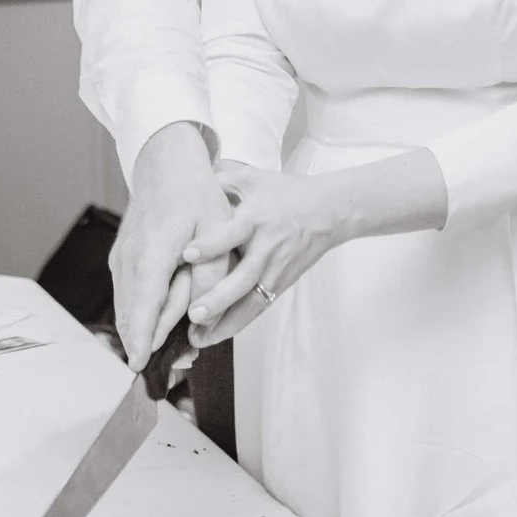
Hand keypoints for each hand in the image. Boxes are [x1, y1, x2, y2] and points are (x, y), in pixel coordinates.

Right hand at [108, 123, 233, 370]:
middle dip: (148, 343)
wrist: (166, 164)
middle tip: (177, 365)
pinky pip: (127, 295)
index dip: (140, 336)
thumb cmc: (196, 196)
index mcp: (153, 251)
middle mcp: (128, 258)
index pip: (143, 303)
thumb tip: (203, 322)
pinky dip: (139, 313)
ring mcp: (120, 258)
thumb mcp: (217, 235)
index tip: (138, 364)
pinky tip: (159, 323)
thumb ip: (211, 281)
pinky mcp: (120, 259)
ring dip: (144, 330)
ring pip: (126, 306)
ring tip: (172, 349)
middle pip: (131, 313)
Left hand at [181, 165, 352, 347]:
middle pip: (243, 278)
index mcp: (257, 218)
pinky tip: (215, 336)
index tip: (187, 254)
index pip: (232, 233)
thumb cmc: (286, 193)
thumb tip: (188, 178)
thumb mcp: (254, 178)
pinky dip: (238, 323)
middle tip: (193, 315)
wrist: (330, 211)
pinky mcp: (282, 283)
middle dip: (218, 299)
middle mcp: (267, 247)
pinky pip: (259, 307)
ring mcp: (277, 269)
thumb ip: (222, 179)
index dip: (210, 244)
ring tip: (199, 338)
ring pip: (251, 300)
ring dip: (225, 321)